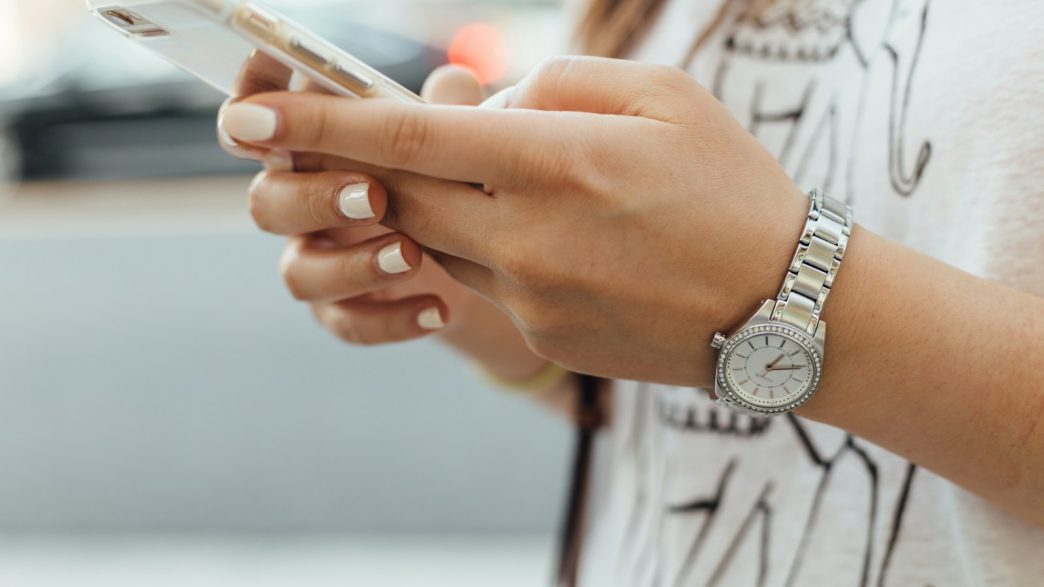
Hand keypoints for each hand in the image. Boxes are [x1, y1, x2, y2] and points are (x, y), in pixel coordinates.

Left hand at [219, 56, 811, 386]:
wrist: (785, 307)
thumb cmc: (732, 186)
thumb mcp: (663, 96)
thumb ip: (556, 83)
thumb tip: (478, 101)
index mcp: (557, 161)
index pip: (409, 137)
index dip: (321, 124)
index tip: (249, 118)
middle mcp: (528, 235)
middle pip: (402, 193)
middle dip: (374, 164)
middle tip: (375, 140)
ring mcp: (531, 295)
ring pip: (439, 239)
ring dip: (447, 204)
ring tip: (523, 185)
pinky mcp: (542, 333)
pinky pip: (486, 281)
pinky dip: (496, 247)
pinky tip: (565, 240)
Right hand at [219, 62, 509, 348]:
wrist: (482, 261)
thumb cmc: (449, 176)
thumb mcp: (454, 139)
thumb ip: (446, 110)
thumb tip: (455, 82)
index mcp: (313, 146)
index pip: (258, 121)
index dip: (249, 109)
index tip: (265, 108)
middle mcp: (301, 201)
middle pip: (267, 202)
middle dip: (314, 198)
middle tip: (374, 195)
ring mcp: (318, 259)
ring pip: (298, 273)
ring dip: (352, 265)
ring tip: (413, 256)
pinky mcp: (342, 310)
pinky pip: (346, 322)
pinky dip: (391, 318)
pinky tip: (439, 309)